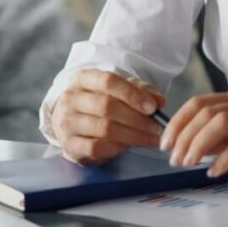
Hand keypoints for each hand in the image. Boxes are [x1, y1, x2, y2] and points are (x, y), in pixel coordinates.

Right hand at [51, 69, 166, 165]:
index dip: (132, 94)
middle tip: (157, 128)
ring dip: (133, 135)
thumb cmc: (100, 103)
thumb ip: (142, 91)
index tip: (152, 107)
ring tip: (150, 139)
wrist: (73, 125)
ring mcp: (67, 122)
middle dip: (137, 119)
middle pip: (107, 106)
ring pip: (104, 129)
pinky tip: (130, 146)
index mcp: (83, 78)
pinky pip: (97, 147)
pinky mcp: (69, 145)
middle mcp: (71, 98)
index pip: (108, 81)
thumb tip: (160, 101)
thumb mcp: (120, 90)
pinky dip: (118, 148)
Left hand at [161, 91, 227, 187]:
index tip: (165, 143)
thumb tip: (182, 143)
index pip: (199, 102)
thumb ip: (213, 138)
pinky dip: (222, 159)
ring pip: (221, 122)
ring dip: (198, 144)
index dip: (178, 122)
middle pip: (207, 111)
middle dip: (184, 135)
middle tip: (174, 158)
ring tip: (189, 163)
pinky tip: (214, 171)